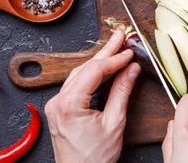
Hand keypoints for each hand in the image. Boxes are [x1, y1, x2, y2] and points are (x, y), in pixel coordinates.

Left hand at [45, 29, 140, 162]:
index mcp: (69, 105)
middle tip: (120, 36)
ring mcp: (56, 105)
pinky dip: (91, 74)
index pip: (94, 71)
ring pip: (79, 73)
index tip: (129, 51)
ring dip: (98, 61)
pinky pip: (75, 84)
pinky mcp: (59, 109)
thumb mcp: (114, 123)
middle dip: (106, 52)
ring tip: (115, 48)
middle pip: (85, 68)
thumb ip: (122, 92)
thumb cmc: (94, 159)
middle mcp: (58, 102)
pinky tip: (103, 67)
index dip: (114, 58)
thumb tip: (131, 70)